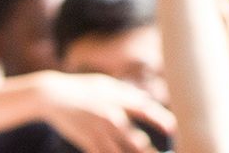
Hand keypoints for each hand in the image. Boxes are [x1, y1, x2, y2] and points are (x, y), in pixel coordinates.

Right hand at [31, 71, 174, 152]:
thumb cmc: (84, 88)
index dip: (165, 124)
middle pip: (138, 143)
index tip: (174, 132)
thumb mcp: (108, 84)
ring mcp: (100, 132)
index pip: (149, 112)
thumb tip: (146, 101)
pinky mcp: (88, 143)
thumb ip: (127, 94)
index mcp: (121, 100)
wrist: (54, 95)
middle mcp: (113, 117)